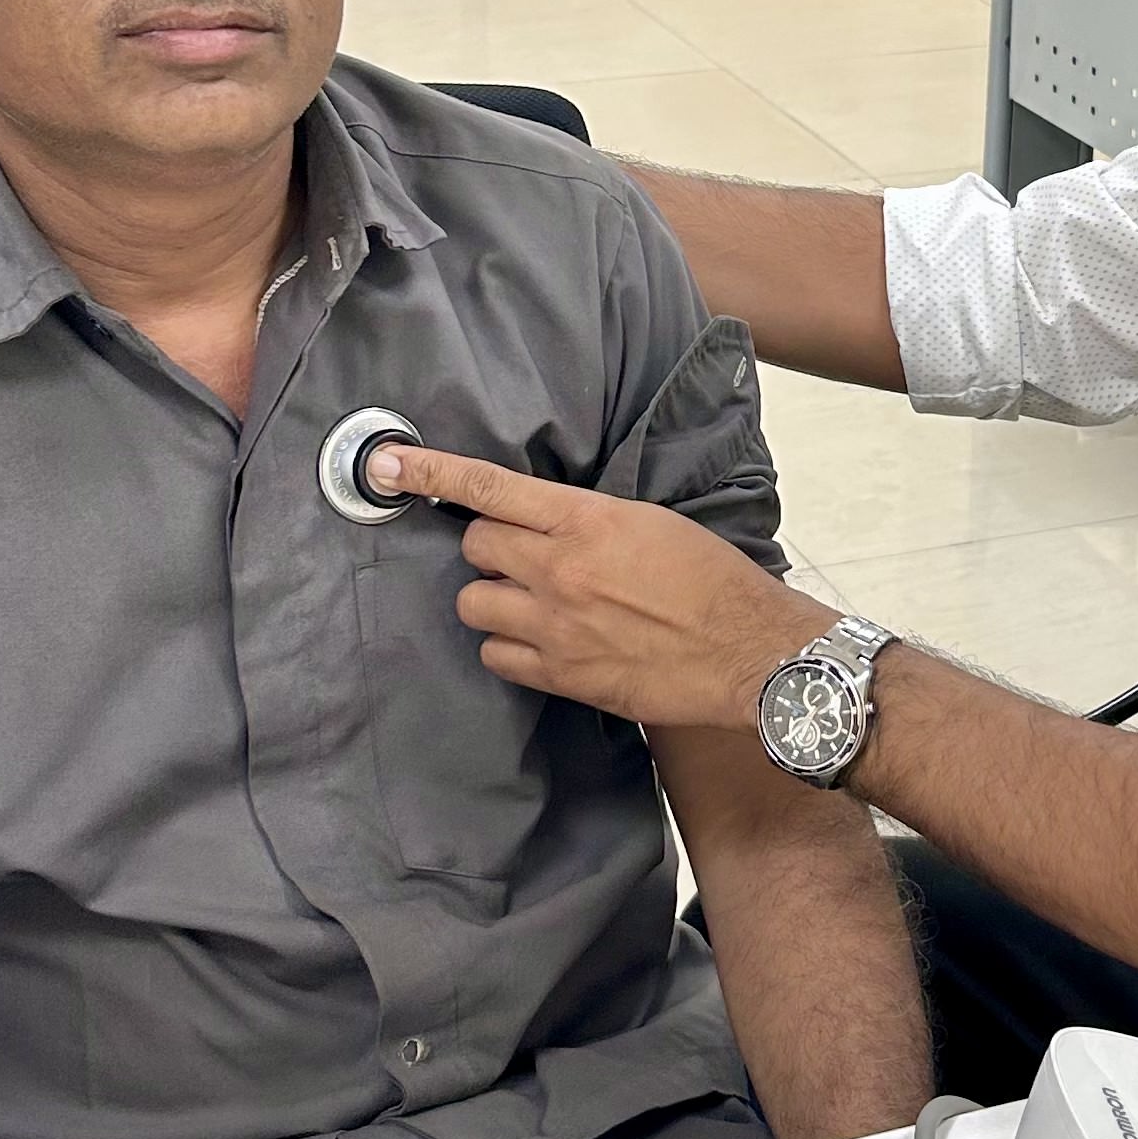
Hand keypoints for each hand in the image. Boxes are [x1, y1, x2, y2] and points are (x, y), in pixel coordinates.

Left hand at [377, 445, 825, 730]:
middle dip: (489, 548)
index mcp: (587, 520)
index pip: (490, 487)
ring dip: (495, 600)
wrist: (748, 650)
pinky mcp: (561, 674)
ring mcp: (555, 625)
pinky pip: (496, 656)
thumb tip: (542, 518)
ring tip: (534, 604)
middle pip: (474, 547)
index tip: (390, 465)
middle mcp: (560, 569)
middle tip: (524, 557)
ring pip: (474, 604)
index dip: (432, 472)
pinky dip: (509, 647)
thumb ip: (586, 518)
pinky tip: (542, 642)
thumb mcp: (650, 522)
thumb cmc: (712, 581)